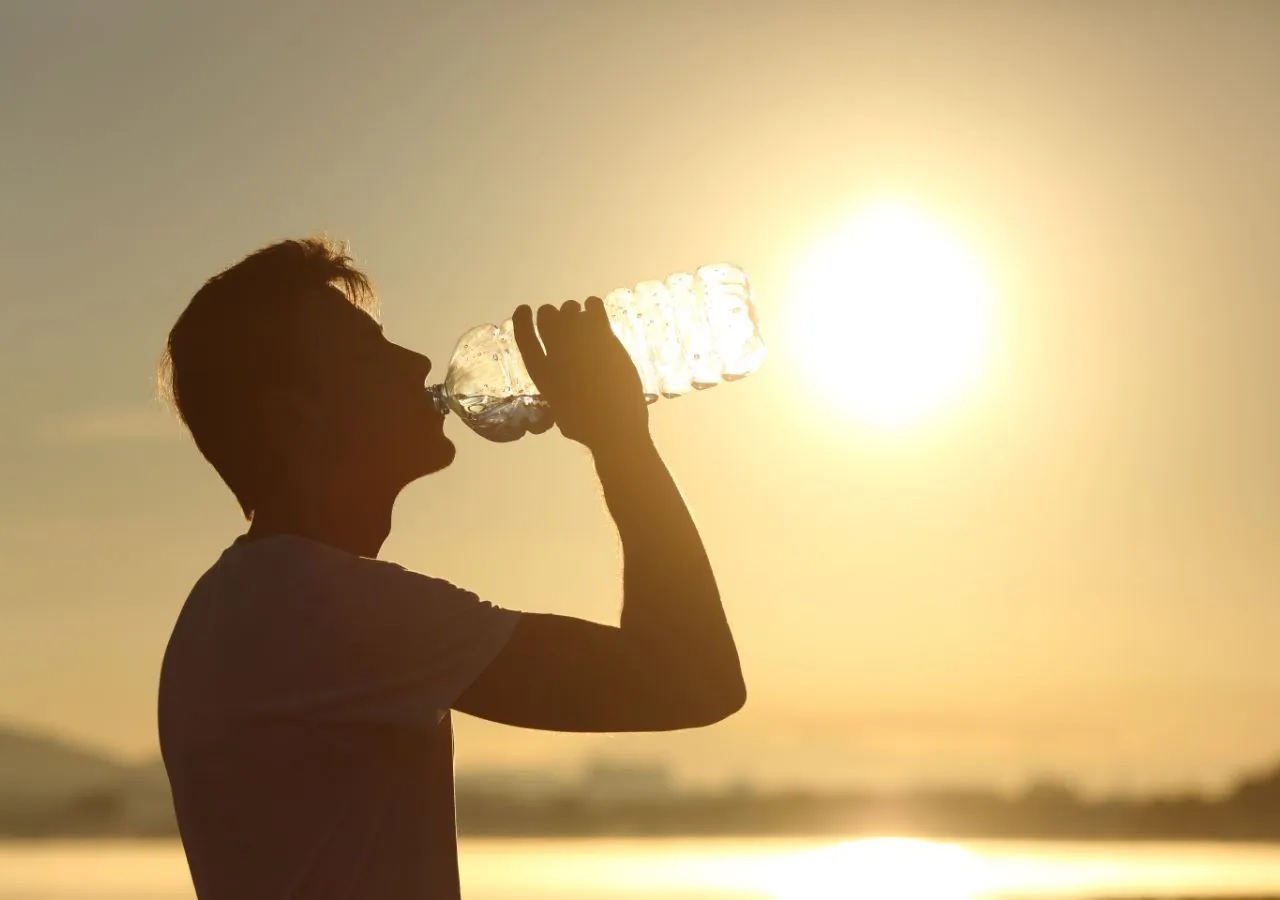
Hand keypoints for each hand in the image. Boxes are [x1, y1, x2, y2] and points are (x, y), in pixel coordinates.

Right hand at [512, 298, 648, 449]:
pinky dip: (593, 305)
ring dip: (573, 311)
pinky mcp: (603, 337)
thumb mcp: (560, 412)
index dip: (522, 320)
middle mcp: (556, 352)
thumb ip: (557, 393)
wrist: (615, 425)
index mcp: (542, 372)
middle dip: (552, 316)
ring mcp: (580, 341)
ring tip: (583, 320)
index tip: (524, 309)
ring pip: (569, 309)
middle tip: (564, 322)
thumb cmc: (586, 427)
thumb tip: (562, 392)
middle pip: (547, 317)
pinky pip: (594, 307)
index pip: (525, 337)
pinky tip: (595, 311)